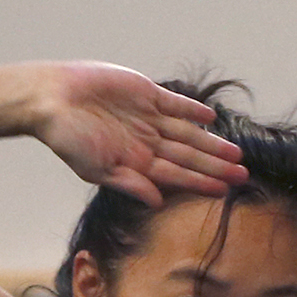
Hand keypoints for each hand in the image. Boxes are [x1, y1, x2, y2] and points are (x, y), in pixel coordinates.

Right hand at [28, 65, 245, 207]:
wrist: (52, 100)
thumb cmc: (68, 139)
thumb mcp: (97, 169)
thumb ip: (129, 184)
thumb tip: (158, 202)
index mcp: (137, 163)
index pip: (177, 176)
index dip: (201, 183)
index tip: (225, 191)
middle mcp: (147, 142)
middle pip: (189, 156)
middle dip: (216, 166)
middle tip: (243, 175)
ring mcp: (148, 118)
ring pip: (188, 133)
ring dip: (212, 143)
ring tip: (236, 153)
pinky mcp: (146, 93)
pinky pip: (175, 104)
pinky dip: (192, 110)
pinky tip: (211, 119)